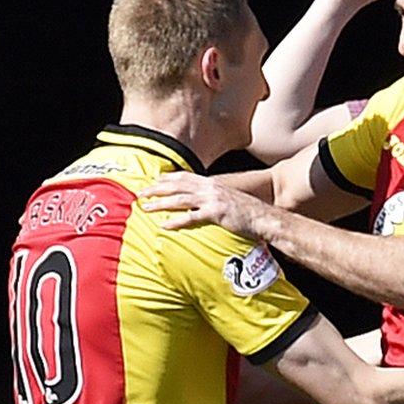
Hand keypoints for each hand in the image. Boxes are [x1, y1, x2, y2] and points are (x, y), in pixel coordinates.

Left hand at [138, 171, 268, 238]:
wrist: (264, 217)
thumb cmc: (247, 212)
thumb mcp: (229, 199)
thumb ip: (214, 198)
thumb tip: (201, 203)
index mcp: (212, 183)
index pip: (184, 176)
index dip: (167, 178)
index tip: (152, 181)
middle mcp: (210, 188)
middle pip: (177, 185)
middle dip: (156, 188)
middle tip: (140, 193)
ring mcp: (213, 200)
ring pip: (180, 199)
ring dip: (161, 203)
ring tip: (146, 208)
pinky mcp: (216, 213)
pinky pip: (191, 217)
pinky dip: (176, 221)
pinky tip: (165, 226)